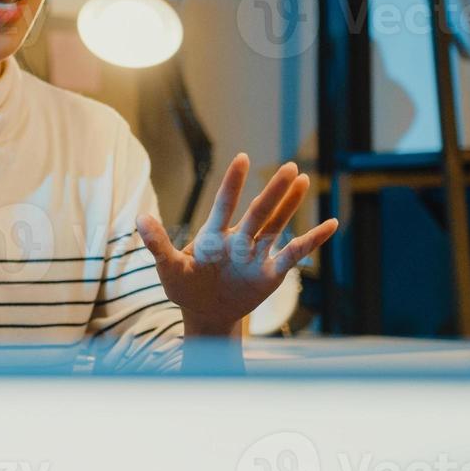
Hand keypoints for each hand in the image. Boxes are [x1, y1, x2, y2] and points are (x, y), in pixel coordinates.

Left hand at [136, 155, 338, 334]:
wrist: (205, 312)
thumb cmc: (185, 287)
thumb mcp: (168, 268)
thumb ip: (157, 244)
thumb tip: (139, 217)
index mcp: (213, 236)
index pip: (224, 205)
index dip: (233, 184)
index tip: (242, 158)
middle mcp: (238, 240)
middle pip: (259, 213)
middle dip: (274, 192)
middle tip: (290, 166)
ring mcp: (257, 255)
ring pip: (277, 226)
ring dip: (290, 205)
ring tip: (303, 180)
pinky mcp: (271, 273)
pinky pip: (295, 254)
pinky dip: (312, 240)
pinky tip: (330, 224)